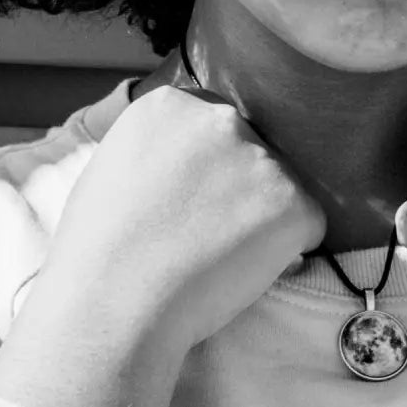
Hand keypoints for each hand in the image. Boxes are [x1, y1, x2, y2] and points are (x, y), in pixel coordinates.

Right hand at [48, 83, 328, 356]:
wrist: (111, 301)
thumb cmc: (98, 252)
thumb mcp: (116, 169)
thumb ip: (162, 152)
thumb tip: (192, 168)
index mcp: (172, 104)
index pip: (215, 131)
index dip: (208, 176)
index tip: (186, 207)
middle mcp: (221, 118)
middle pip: (253, 155)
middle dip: (241, 194)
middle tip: (201, 238)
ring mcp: (262, 159)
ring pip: (282, 193)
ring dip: (262, 225)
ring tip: (212, 259)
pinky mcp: (294, 202)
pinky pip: (307, 229)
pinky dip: (285, 255)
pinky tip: (237, 271)